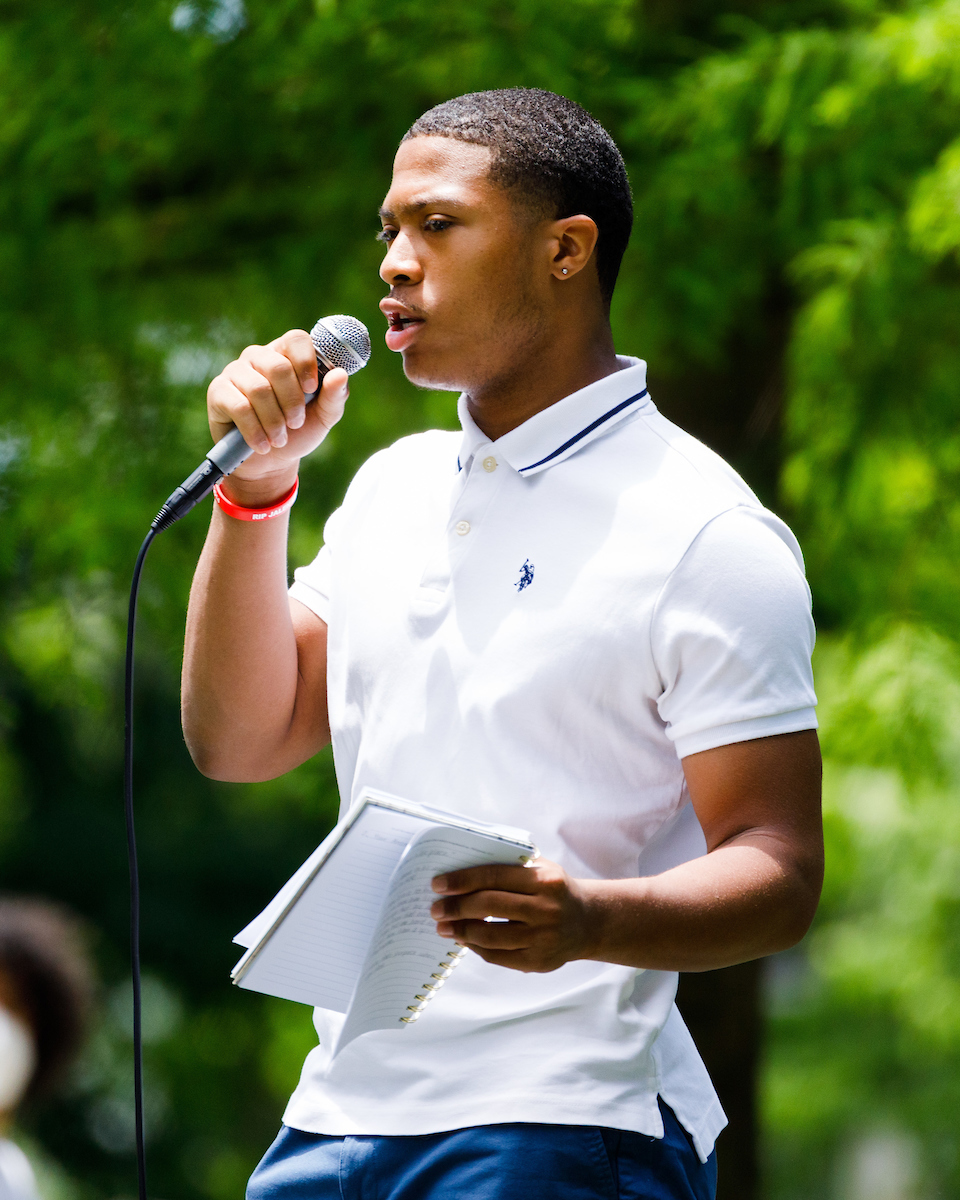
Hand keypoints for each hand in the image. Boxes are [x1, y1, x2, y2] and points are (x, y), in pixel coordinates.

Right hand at [206, 329, 348, 501]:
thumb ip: (335, 396)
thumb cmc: (298, 431)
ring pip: (259, 389)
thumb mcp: (324, 416)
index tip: (312, 391)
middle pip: (278, 367)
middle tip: (295, 424)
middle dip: (292, 402)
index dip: (306, 363)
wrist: (270, 461)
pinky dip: (255, 431)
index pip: (296, 339)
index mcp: (287, 354)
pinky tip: (262, 446)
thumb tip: (340, 374)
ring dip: (274, 421)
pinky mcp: (218, 391)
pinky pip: (239, 406)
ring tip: (280, 439)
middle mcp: (259, 356)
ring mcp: (236, 371)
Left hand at [430, 859, 597, 972]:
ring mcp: (543, 938)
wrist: (588, 922)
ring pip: (490, 936)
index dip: (462, 880)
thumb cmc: (555, 890)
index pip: (494, 876)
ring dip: (461, 930)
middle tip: (436, 908)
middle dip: (456, 907)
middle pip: (489, 906)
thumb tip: (461, 873)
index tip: (438, 884)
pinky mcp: (538, 962)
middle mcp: (546, 909)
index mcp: (545, 880)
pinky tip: (465, 938)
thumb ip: (510, 867)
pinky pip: (497, 956)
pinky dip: (476, 947)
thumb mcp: (542, 869)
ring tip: (445, 927)